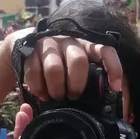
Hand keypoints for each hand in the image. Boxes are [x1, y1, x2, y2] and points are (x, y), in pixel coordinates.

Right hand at [7, 31, 122, 99]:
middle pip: (78, 61)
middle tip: (73, 96)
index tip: (115, 87)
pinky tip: (42, 95)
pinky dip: (38, 88)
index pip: (105, 51)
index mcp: (85, 45)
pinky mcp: (30, 51)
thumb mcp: (75, 66)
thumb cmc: (58, 62)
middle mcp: (69, 41)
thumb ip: (90, 77)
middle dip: (76, 84)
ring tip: (56, 97)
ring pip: (54, 68)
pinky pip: (34, 72)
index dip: (113, 68)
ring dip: (56, 88)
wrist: (24, 46)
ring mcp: (48, 44)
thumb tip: (109, 96)